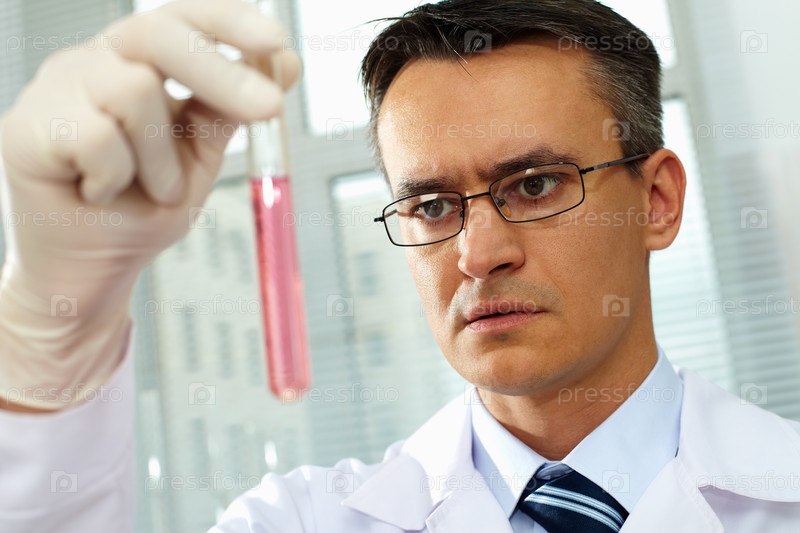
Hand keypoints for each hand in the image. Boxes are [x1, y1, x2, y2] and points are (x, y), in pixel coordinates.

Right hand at [0, 0, 300, 409]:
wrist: (95, 266)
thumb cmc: (141, 207)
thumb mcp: (201, 157)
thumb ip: (232, 109)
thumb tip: (285, 62)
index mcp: (138, 60)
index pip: (182, 18)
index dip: (229, 22)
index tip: (277, 42)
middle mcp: (95, 61)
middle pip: (158, 34)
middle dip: (221, 73)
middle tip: (269, 108)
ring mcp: (55, 88)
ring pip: (132, 91)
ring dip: (161, 159)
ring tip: (150, 189)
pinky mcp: (24, 127)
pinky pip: (97, 138)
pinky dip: (115, 178)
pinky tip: (98, 193)